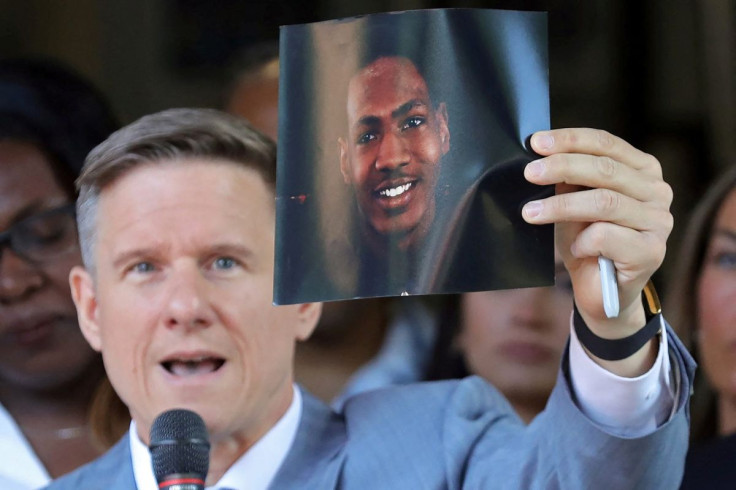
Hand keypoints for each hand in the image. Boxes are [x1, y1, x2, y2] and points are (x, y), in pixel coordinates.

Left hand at [522, 129, 671, 369]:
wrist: (601, 292)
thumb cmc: (588, 242)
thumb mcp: (574, 204)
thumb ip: (569, 180)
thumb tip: (540, 156)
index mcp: (642, 170)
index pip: (606, 144)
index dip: (570, 140)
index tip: (536, 143)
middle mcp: (658, 192)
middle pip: (605, 170)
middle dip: (561, 167)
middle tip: (529, 173)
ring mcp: (659, 222)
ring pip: (604, 202)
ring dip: (561, 206)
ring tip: (530, 212)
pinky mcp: (651, 251)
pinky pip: (606, 236)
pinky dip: (582, 241)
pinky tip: (577, 249)